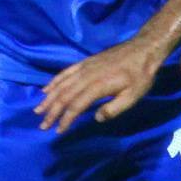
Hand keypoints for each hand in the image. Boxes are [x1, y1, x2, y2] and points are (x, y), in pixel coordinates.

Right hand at [36, 37, 162, 132]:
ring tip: (38, 111)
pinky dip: (54, 82)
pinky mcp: (85, 62)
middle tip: (43, 126)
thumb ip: (114, 109)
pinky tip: (46, 90)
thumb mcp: (133, 96)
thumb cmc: (140, 76)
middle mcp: (86, 76)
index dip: (66, 119)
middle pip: (64, 96)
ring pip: (61, 84)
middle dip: (52, 112)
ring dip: (48, 99)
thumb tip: (95, 118)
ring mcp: (84, 67)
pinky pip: (65, 73)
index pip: (76, 105)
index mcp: (97, 86)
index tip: (58, 131)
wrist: (142, 50)